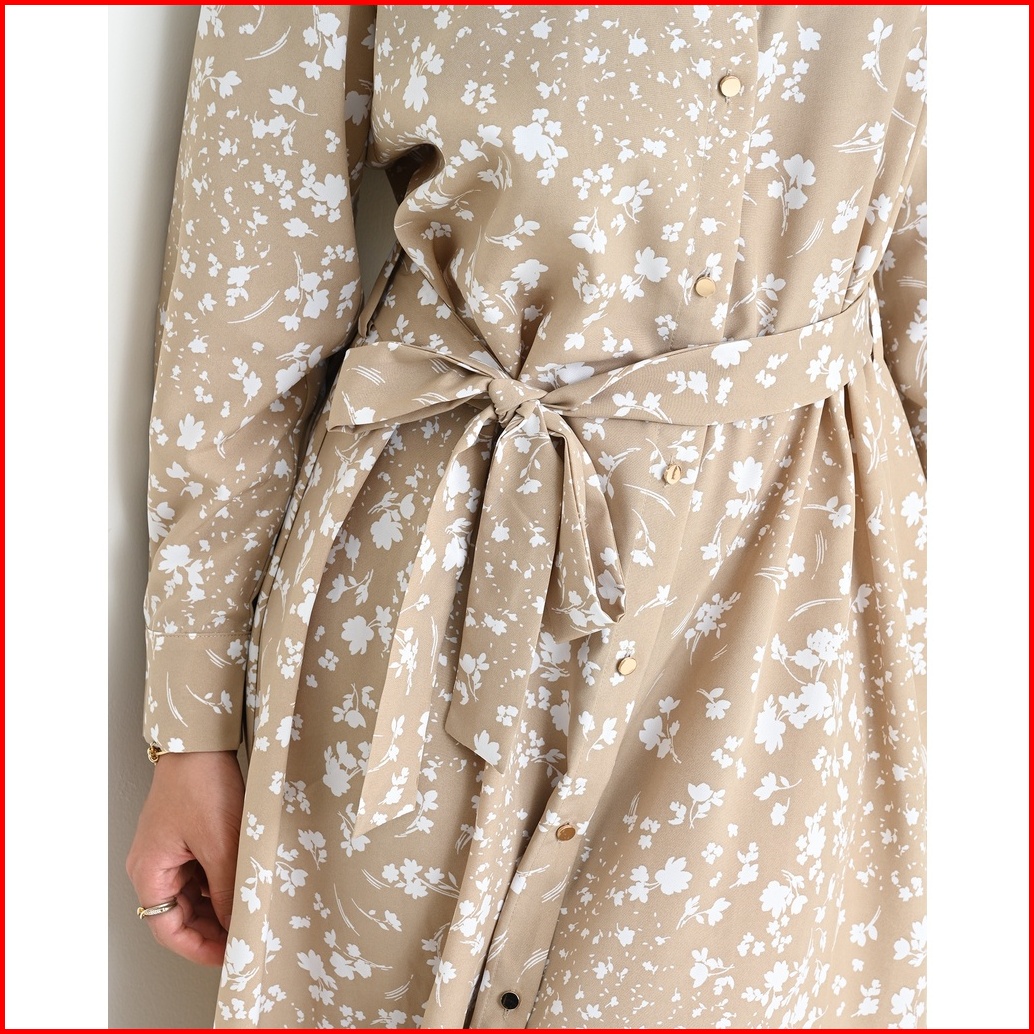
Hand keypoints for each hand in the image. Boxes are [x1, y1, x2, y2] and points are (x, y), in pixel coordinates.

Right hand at [126, 750, 244, 966]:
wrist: (200, 742)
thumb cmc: (201, 785)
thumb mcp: (221, 845)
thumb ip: (228, 891)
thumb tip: (237, 926)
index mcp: (149, 871)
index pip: (168, 929)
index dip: (198, 948)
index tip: (228, 956)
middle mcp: (152, 864)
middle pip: (179, 913)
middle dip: (211, 928)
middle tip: (245, 937)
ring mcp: (168, 850)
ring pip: (193, 893)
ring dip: (218, 905)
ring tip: (248, 912)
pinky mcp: (184, 835)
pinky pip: (199, 871)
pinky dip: (219, 882)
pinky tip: (243, 883)